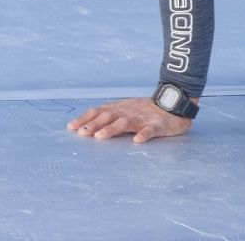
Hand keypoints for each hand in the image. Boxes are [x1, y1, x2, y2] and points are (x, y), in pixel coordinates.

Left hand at [66, 96, 194, 143]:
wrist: (173, 103)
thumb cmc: (145, 110)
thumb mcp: (124, 110)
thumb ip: (109, 116)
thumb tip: (86, 126)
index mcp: (119, 108)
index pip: (98, 112)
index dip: (85, 119)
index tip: (71, 128)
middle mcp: (127, 112)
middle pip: (108, 117)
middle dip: (94, 125)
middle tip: (82, 134)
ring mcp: (142, 118)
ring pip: (125, 123)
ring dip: (111, 129)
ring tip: (100, 136)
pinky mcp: (158, 125)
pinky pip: (150, 130)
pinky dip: (144, 134)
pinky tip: (137, 141)